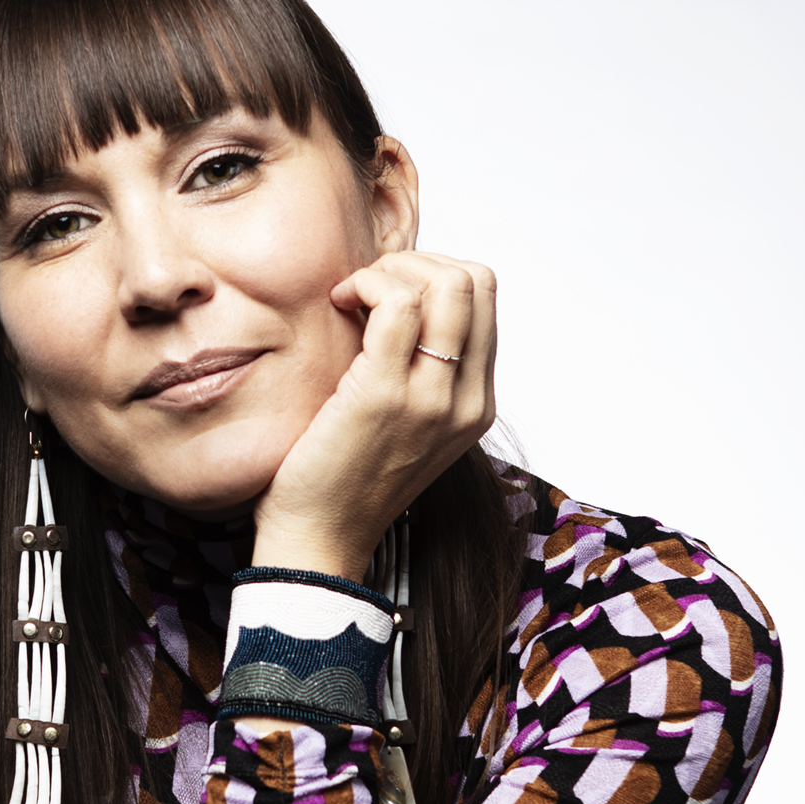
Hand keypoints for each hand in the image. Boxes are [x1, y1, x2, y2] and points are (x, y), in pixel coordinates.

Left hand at [251, 250, 497, 577]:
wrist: (318, 540)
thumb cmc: (343, 479)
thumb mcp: (402, 424)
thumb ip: (417, 371)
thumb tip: (397, 299)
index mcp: (476, 405)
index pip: (486, 300)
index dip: (433, 276)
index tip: (384, 298)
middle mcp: (466, 401)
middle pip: (476, 280)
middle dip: (416, 263)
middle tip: (366, 290)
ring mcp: (433, 399)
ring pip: (447, 283)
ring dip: (390, 270)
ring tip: (350, 298)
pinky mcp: (386, 396)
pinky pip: (397, 304)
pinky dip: (366, 284)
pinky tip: (337, 304)